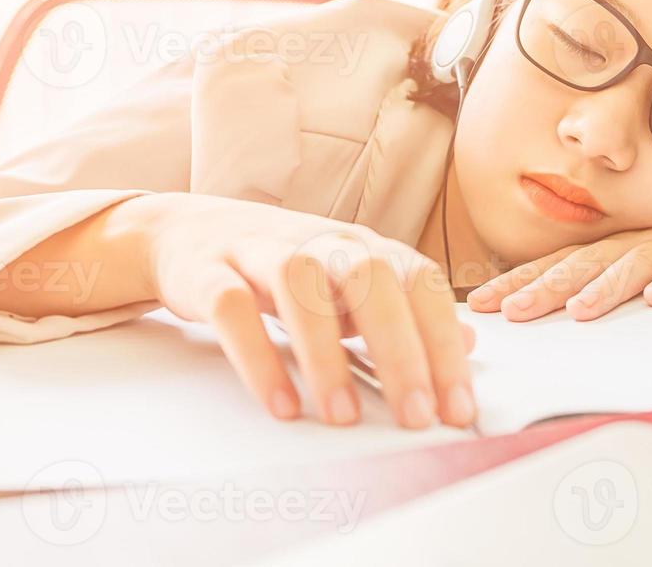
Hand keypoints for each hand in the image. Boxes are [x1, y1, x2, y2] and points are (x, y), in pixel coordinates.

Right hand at [144, 195, 476, 429]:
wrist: (184, 234)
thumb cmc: (277, 266)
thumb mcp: (347, 285)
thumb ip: (404, 311)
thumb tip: (468, 340)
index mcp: (359, 246)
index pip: (417, 283)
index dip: (443, 343)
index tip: (457, 405)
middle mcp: (317, 241)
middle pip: (370, 279)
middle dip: (400, 350)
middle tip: (415, 416)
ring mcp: (259, 252)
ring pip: (301, 289)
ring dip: (326, 357)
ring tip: (343, 418)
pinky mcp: (208, 272)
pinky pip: (233, 310)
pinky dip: (258, 357)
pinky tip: (281, 403)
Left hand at [465, 226, 651, 321]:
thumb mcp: (621, 277)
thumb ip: (583, 291)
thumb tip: (528, 316)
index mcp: (603, 251)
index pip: (551, 265)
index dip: (515, 282)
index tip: (480, 303)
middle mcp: (628, 245)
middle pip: (582, 265)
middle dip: (546, 287)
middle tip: (515, 310)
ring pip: (631, 265)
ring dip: (604, 287)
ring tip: (579, 311)